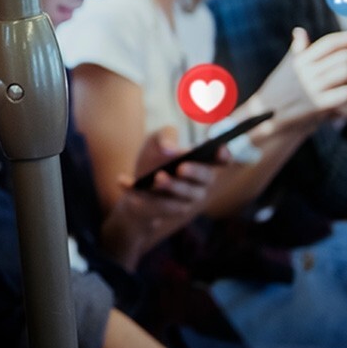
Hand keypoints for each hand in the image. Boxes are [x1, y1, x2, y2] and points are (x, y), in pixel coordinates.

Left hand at [100, 126, 221, 269]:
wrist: (133, 186)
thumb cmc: (152, 160)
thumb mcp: (155, 141)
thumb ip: (165, 136)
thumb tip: (171, 148)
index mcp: (201, 164)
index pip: (220, 161)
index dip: (223, 156)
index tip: (219, 150)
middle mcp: (198, 184)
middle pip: (205, 179)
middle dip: (195, 172)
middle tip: (181, 167)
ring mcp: (185, 201)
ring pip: (184, 197)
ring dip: (171, 187)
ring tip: (158, 177)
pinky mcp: (165, 211)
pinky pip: (156, 205)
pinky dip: (138, 192)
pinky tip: (123, 181)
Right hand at [249, 28, 346, 127]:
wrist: (265, 116)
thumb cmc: (279, 91)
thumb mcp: (286, 68)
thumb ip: (298, 50)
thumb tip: (300, 31)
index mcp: (300, 60)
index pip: (329, 43)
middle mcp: (306, 71)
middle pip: (344, 56)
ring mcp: (312, 88)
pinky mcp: (318, 105)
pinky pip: (346, 93)